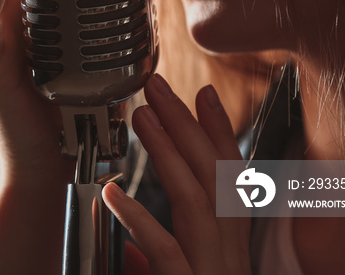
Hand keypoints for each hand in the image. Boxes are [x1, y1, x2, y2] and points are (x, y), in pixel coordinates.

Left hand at [103, 74, 250, 274]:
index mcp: (231, 246)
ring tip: (142, 117)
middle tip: (159, 88)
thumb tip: (128, 240)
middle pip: (214, 176)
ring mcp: (210, 270)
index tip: (206, 93)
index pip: (231, 178)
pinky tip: (113, 194)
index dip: (221, 132)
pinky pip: (164, 250)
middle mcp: (228, 254)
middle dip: (188, 125)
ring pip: (195, 201)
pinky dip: (139, 219)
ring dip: (168, 153)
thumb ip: (158, 256)